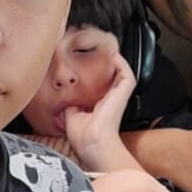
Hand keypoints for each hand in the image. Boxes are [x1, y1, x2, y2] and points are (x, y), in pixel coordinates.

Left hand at [64, 52, 135, 171]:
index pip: (100, 85)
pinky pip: (126, 72)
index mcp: (100, 106)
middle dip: (104, 62)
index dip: (95, 73)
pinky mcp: (123, 93)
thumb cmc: (84, 139)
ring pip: (121, 72)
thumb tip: (64, 98)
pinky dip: (121, 62)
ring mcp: (118, 96)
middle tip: (96, 50)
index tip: (86, 62)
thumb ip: (70, 105)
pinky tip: (111, 54)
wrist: (92, 143)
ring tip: (104, 48)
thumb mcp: (71, 117)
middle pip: (111, 76)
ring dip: (114, 59)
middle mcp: (111, 100)